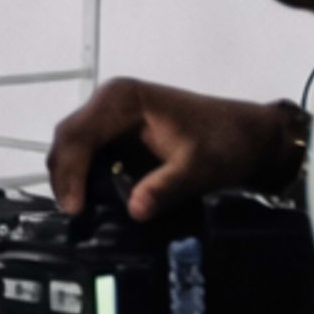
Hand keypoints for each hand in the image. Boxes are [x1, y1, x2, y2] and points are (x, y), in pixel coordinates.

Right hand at [49, 78, 302, 222]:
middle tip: (75, 214)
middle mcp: (110, 100)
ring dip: (71, 176)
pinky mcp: (117, 129)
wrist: (248, 135)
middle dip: (65, 177)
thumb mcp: (199, 168)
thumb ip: (166, 187)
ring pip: (73, 145)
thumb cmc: (225, 143)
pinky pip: (88, 150)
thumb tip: (135, 210)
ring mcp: (111, 114)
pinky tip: (92, 197)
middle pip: (68, 138)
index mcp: (123, 100)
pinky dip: (84, 174)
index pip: (79, 135)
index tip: (76, 208)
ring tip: (81, 209)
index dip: (71, 172)